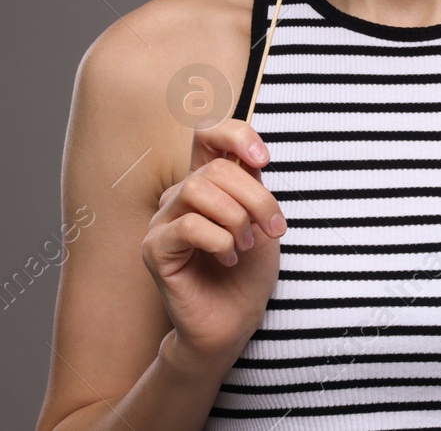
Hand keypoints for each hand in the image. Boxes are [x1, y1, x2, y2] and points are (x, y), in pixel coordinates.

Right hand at [142, 118, 285, 368]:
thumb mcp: (262, 218)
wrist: (236, 319)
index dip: (236, 135)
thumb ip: (252, 184)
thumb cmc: (250, 270)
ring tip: (245, 245)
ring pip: (199, 188)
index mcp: (207, 183)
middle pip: (217, 167)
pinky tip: (228, 259)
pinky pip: (188, 225)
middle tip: (274, 230)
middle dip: (256, 197)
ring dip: (236, 218)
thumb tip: (250, 156)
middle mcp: (180, 196)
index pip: (207, 135)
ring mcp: (162, 222)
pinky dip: (219, 240)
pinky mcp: (154, 249)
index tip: (264, 160)